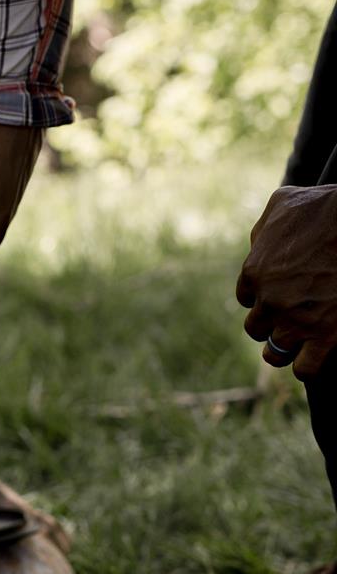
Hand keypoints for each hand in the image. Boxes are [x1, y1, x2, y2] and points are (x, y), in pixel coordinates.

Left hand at [236, 185, 336, 379]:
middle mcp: (269, 300)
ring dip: (284, 348)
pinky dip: (306, 367)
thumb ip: (265, 228)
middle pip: (257, 327)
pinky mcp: (326, 334)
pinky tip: (312, 360)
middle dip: (271, 323)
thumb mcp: (283, 205)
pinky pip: (306, 368)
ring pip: (275, 352)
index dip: (262, 297)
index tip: (279, 293)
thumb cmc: (324, 206)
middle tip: (291, 317)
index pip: (246, 298)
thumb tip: (260, 243)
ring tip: (298, 342)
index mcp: (254, 272)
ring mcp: (296, 320)